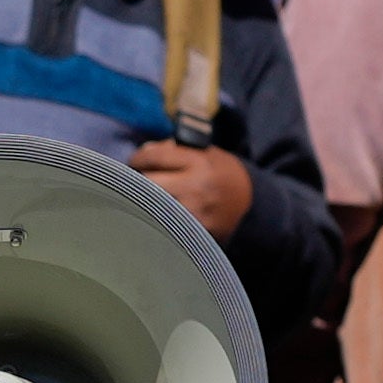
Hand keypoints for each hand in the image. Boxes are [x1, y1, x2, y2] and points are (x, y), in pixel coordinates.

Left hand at [127, 136, 258, 242]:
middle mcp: (195, 187)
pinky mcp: (193, 233)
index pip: (155, 157)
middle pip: (147, 183)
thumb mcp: (206, 153)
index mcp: (199, 162)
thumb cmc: (221, 174)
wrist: (249, 204)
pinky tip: (154, 214)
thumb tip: (144, 150)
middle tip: (132, 181)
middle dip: (136, 180)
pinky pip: (162, 224)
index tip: (134, 161)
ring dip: (142, 201)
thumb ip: (176, 149)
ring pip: (150, 206)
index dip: (138, 158)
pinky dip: (154, 218)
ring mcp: (194, 212)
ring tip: (142, 197)